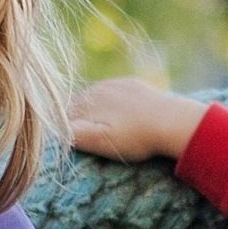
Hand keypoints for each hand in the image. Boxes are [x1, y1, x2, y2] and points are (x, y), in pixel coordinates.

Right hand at [68, 77, 205, 162]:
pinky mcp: (135, 86)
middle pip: (80, 105)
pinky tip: (126, 117)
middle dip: (82, 120)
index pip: (64, 114)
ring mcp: (117, 85)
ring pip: (98, 99)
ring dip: (100, 112)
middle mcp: (98, 88)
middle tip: (95, 139)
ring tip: (110, 131)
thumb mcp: (99, 140)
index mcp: (86, 101)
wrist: (172, 122)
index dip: (68, 129)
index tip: (77, 143)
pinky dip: (118, 106)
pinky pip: (119, 94)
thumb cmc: (135, 137)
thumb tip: (55, 129)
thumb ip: (73, 133)